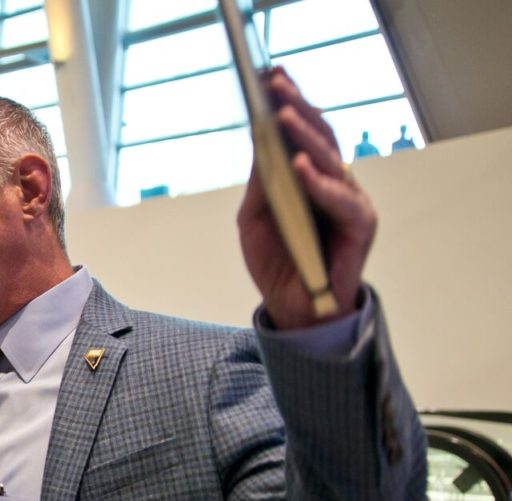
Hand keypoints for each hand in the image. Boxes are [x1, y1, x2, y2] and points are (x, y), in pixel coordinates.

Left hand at [238, 68, 375, 328]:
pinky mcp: (359, 227)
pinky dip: (319, 183)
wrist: (294, 308)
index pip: (303, 134)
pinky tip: (298, 166)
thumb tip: (259, 141)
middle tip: (275, 83)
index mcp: (311, 178)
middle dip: (297, 108)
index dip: (290, 105)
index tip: (269, 77)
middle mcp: (335, 184)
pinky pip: (340, 200)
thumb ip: (260, 183)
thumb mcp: (255, 219)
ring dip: (306, 136)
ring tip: (283, 115)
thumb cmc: (277, 261)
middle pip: (319, 138)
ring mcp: (350, 203)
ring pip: (331, 160)